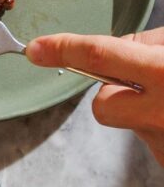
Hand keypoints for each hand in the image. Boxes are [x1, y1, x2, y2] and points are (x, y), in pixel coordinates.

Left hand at [26, 30, 163, 164]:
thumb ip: (145, 45)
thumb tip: (113, 47)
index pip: (99, 57)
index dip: (63, 49)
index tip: (36, 49)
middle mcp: (160, 111)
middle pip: (101, 105)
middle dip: (111, 94)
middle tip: (145, 84)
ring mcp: (163, 141)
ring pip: (130, 122)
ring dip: (144, 110)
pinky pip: (150, 138)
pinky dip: (161, 126)